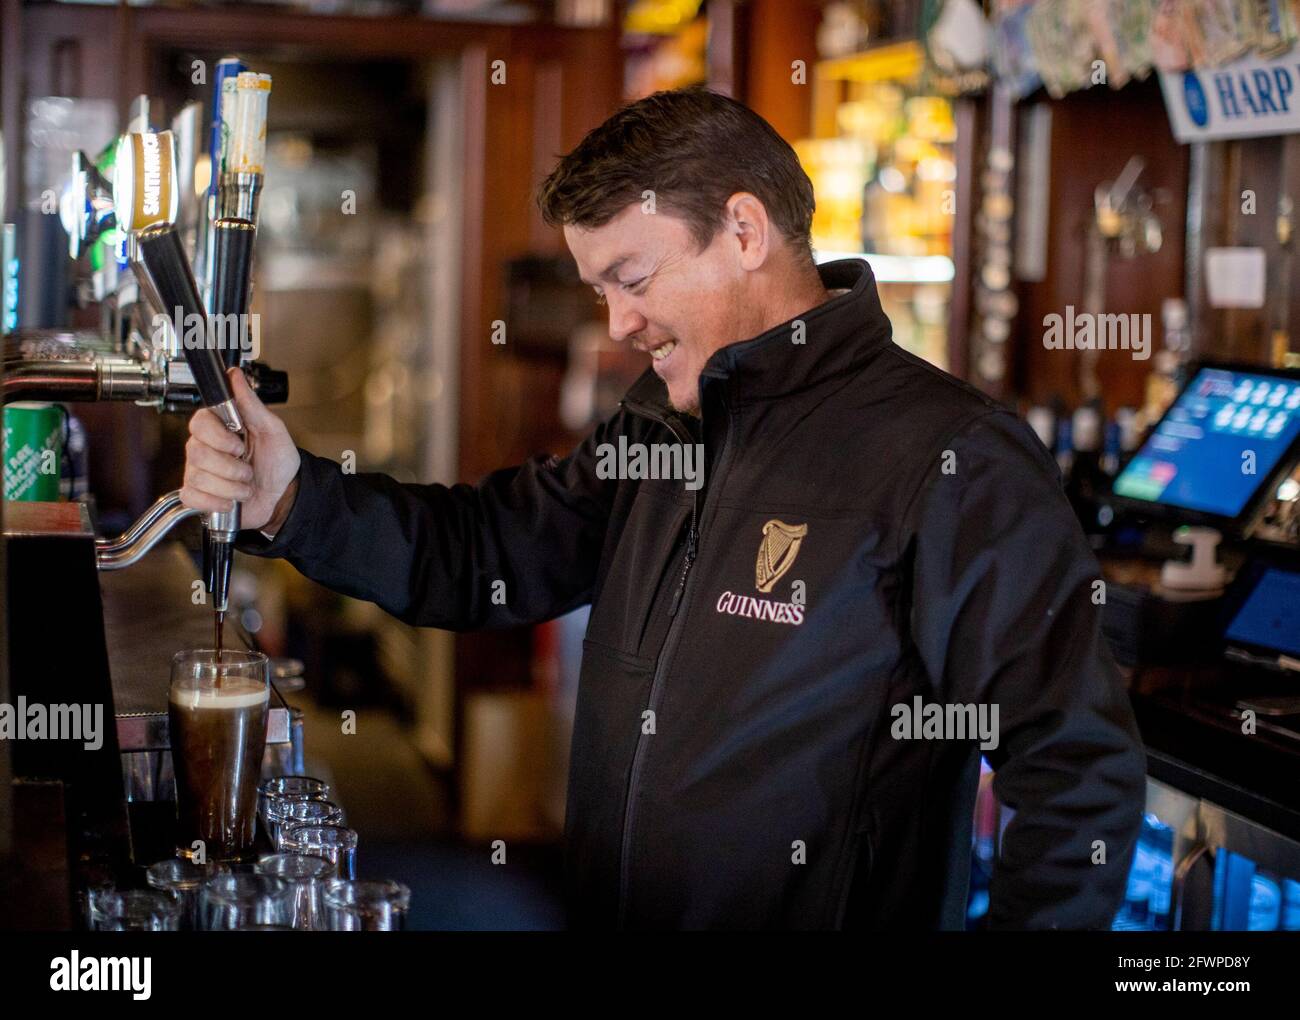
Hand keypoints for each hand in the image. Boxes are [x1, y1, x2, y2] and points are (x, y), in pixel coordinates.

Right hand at [180, 366, 300, 531]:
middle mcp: (204, 448)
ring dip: (231, 487)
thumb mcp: (272, 429)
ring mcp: (197, 471)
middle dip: (231, 467)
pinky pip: (192, 497)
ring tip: (245, 485)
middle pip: (197, 453)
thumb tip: (235, 375)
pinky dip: (216, 502)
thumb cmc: (277, 462)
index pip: (198, 423)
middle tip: (247, 469)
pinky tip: (230, 501)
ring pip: (198, 477)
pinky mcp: (197, 494)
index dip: (218, 437)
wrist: (283, 495)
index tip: (239, 445)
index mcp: (219, 428)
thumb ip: (252, 404)